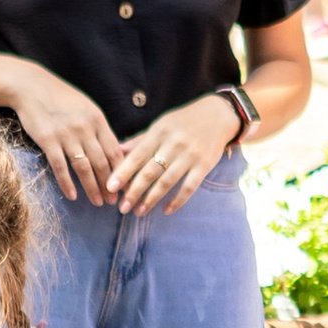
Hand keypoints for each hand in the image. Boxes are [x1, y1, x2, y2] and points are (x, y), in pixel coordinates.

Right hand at [3, 61, 121, 204]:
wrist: (30, 86)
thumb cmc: (60, 98)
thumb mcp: (86, 108)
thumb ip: (98, 128)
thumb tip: (113, 150)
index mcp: (98, 120)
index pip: (115, 151)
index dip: (123, 171)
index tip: (126, 186)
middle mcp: (85, 129)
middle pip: (102, 163)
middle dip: (110, 185)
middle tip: (113, 202)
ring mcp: (66, 135)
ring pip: (84, 168)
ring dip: (92, 188)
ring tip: (98, 203)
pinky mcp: (48, 140)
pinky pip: (60, 167)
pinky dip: (67, 183)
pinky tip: (72, 196)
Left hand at [106, 92, 240, 217]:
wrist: (217, 115)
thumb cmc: (183, 121)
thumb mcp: (161, 125)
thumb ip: (140, 140)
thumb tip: (118, 151)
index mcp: (159, 133)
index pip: (137, 155)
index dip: (123, 172)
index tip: (110, 187)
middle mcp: (173, 144)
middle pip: (150, 172)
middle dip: (134, 191)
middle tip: (122, 207)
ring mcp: (190, 156)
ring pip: (167, 182)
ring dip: (152, 199)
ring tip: (139, 212)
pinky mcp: (204, 165)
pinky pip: (189, 187)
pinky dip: (177, 201)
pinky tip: (166, 211)